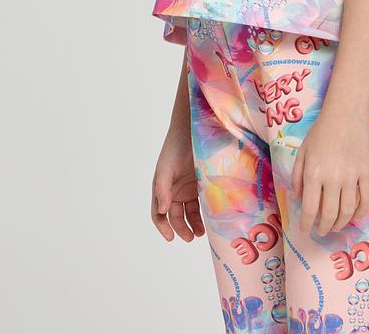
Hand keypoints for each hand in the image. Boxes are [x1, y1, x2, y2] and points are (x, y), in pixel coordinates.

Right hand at [151, 124, 204, 242]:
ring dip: (193, 225)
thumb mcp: (166, 169)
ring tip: (200, 233)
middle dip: (181, 229)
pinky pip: (201, 204)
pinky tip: (209, 221)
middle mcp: (173, 192)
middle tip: (190, 237)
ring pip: (189, 214)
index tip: (171, 238)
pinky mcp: (201, 186)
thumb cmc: (175, 148)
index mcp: (161, 190)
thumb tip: (162, 211)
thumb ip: (163, 190)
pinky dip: (203, 214)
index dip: (163, 227)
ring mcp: (187, 189)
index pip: (159, 215)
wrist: (191, 131)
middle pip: (175, 217)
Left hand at [291, 108, 368, 236]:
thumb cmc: (320, 131)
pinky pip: (366, 198)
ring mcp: (352, 176)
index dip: (307, 224)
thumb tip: (299, 198)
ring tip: (335, 226)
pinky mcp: (366, 172)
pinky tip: (355, 217)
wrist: (344, 114)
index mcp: (314, 173)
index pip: (310, 209)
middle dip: (323, 227)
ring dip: (341, 223)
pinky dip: (361, 212)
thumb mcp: (302, 151)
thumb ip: (297, 176)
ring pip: (348, 210)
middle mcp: (333, 178)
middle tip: (321, 231)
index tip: (305, 231)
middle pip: (329, 214)